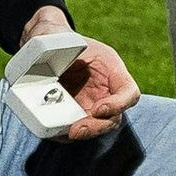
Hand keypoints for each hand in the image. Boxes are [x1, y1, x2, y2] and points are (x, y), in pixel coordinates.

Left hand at [24, 7, 138, 142]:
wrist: (49, 47)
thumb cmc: (63, 42)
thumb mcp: (67, 42)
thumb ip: (61, 55)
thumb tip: (45, 71)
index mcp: (112, 70)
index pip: (129, 93)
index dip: (118, 105)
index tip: (98, 109)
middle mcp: (107, 92)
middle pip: (113, 118)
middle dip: (96, 127)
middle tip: (75, 130)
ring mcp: (93, 105)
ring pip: (96, 127)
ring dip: (82, 133)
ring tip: (64, 131)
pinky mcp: (77, 115)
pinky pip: (76, 129)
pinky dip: (66, 133)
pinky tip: (55, 131)